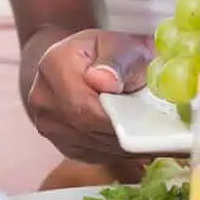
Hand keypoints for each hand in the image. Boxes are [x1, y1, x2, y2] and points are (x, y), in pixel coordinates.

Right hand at [22, 27, 152, 164]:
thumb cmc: (109, 51)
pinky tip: (132, 136)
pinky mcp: (61, 144)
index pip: (82, 105)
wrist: (88, 62)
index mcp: (54, 66)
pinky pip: (93, 155)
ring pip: (93, 146)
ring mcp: (48, 125)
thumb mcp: (120, 44)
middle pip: (87, 129)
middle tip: (156, 129)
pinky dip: (117, 150)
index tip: (146, 122)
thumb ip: (115, 61)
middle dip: (124, 132)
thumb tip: (105, 81)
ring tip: (147, 129)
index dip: (115, 119)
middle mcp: (43, 98)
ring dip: (123, 144)